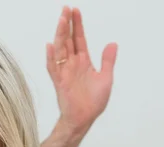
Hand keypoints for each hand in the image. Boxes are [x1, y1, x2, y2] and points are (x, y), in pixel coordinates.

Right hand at [47, 7, 117, 133]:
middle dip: (67, 24)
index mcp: (83, 61)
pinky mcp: (59, 82)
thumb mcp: (106, 78)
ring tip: (61, 20)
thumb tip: (113, 43)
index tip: (75, 10)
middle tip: (66, 8)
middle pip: (68, 40)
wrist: (84, 119)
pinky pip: (53, 68)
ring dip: (60, 35)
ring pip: (60, 49)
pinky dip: (51, 57)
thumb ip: (107, 61)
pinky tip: (50, 46)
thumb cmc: (93, 102)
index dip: (78, 25)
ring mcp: (64, 72)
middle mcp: (72, 64)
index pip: (79, 38)